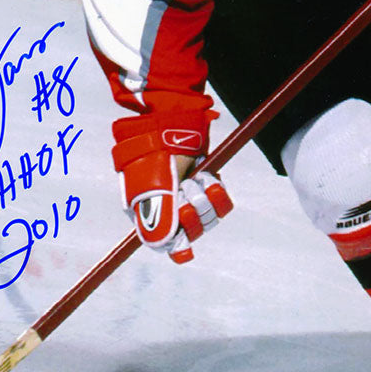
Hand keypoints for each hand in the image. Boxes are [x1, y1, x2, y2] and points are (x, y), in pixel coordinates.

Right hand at [113, 135, 232, 263]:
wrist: (169, 125)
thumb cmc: (154, 155)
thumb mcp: (154, 185)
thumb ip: (160, 216)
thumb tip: (166, 247)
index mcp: (149, 214)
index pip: (166, 243)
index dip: (179, 241)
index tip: (186, 233)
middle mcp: (170, 210)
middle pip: (192, 232)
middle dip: (195, 211)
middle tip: (188, 188)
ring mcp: (188, 198)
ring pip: (209, 218)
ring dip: (206, 197)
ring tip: (197, 177)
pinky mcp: (205, 187)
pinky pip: (221, 203)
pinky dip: (217, 190)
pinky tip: (207, 175)